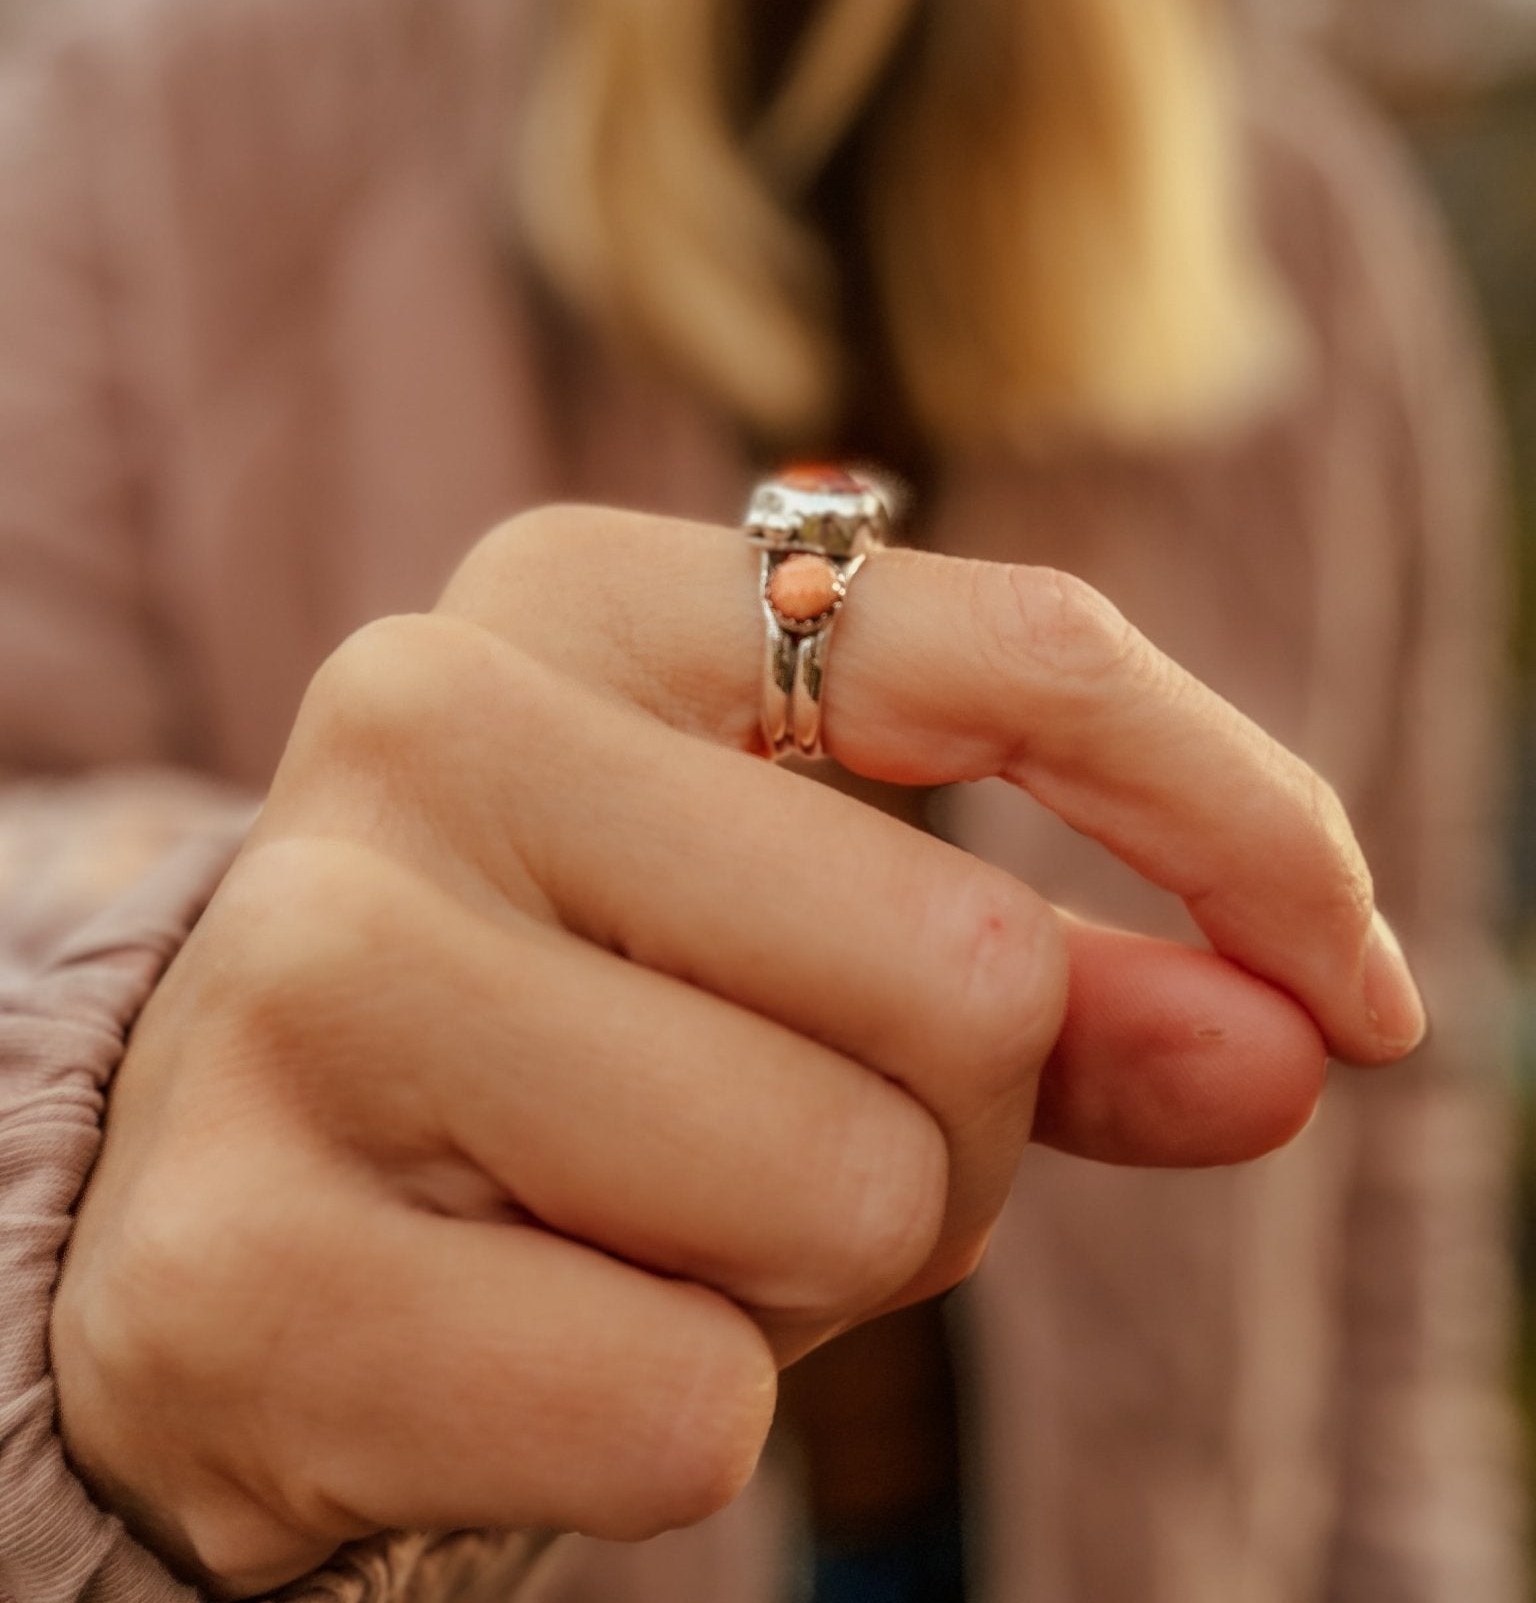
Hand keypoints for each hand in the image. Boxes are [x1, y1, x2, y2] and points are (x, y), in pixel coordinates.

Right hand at [51, 506, 1422, 1595]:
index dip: (1247, 821)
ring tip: (617, 1221)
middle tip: (761, 1139)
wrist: (215, 1216)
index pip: (1021, 650)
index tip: (1360, 990)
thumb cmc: (556, 1039)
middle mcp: (422, 722)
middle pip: (963, 974)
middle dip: (943, 1130)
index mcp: (573, 595)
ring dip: (801, 1273)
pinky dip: (664, 1418)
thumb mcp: (804, 945)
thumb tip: (1309, 1034)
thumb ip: (1060, 980)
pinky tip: (504, 1334)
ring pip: (839, 1192)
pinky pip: (683, 1410)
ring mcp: (308, 972)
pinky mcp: (237, 1252)